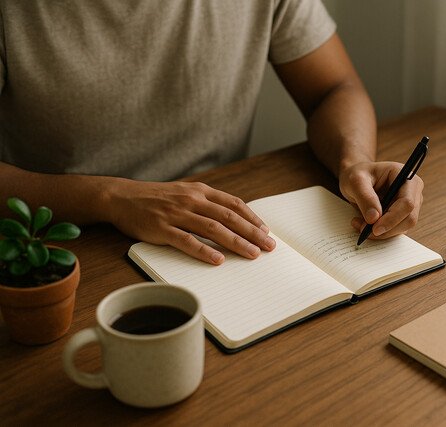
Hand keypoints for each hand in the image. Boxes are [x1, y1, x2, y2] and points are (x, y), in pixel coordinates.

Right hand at [105, 179, 275, 264]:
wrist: (121, 196)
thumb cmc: (156, 198)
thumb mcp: (185, 193)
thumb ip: (207, 203)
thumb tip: (233, 219)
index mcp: (200, 191)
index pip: (233, 204)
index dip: (252, 218)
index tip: (266, 231)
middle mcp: (191, 200)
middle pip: (229, 217)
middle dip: (252, 233)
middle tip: (268, 246)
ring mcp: (177, 214)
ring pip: (213, 229)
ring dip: (236, 242)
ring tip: (252, 254)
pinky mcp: (161, 228)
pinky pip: (186, 241)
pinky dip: (204, 251)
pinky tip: (218, 260)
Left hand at [338, 161, 423, 238]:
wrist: (357, 180)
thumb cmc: (358, 174)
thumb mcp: (356, 181)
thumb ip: (365, 197)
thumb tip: (374, 219)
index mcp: (406, 177)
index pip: (407, 202)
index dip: (392, 218)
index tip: (375, 229)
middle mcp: (412, 191)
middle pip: (409, 218)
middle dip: (387, 228)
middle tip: (364, 230)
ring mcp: (410, 204)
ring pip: (403, 227)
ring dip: (382, 232)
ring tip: (360, 225)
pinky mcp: (403, 215)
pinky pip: (396, 230)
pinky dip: (381, 232)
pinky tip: (365, 225)